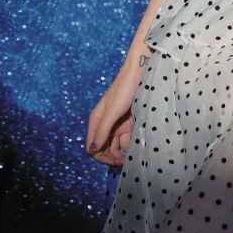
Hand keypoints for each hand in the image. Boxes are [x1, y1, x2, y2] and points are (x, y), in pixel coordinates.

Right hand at [86, 45, 149, 164]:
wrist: (140, 72)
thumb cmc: (124, 89)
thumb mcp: (112, 111)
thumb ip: (103, 130)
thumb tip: (92, 150)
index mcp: (96, 121)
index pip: (92, 146)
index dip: (102, 156)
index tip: (115, 161)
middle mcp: (106, 124)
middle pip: (105, 148)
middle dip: (114, 156)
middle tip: (126, 160)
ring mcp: (118, 123)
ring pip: (117, 145)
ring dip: (124, 151)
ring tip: (134, 150)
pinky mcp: (129, 121)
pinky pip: (127, 138)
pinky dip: (131, 142)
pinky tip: (138, 142)